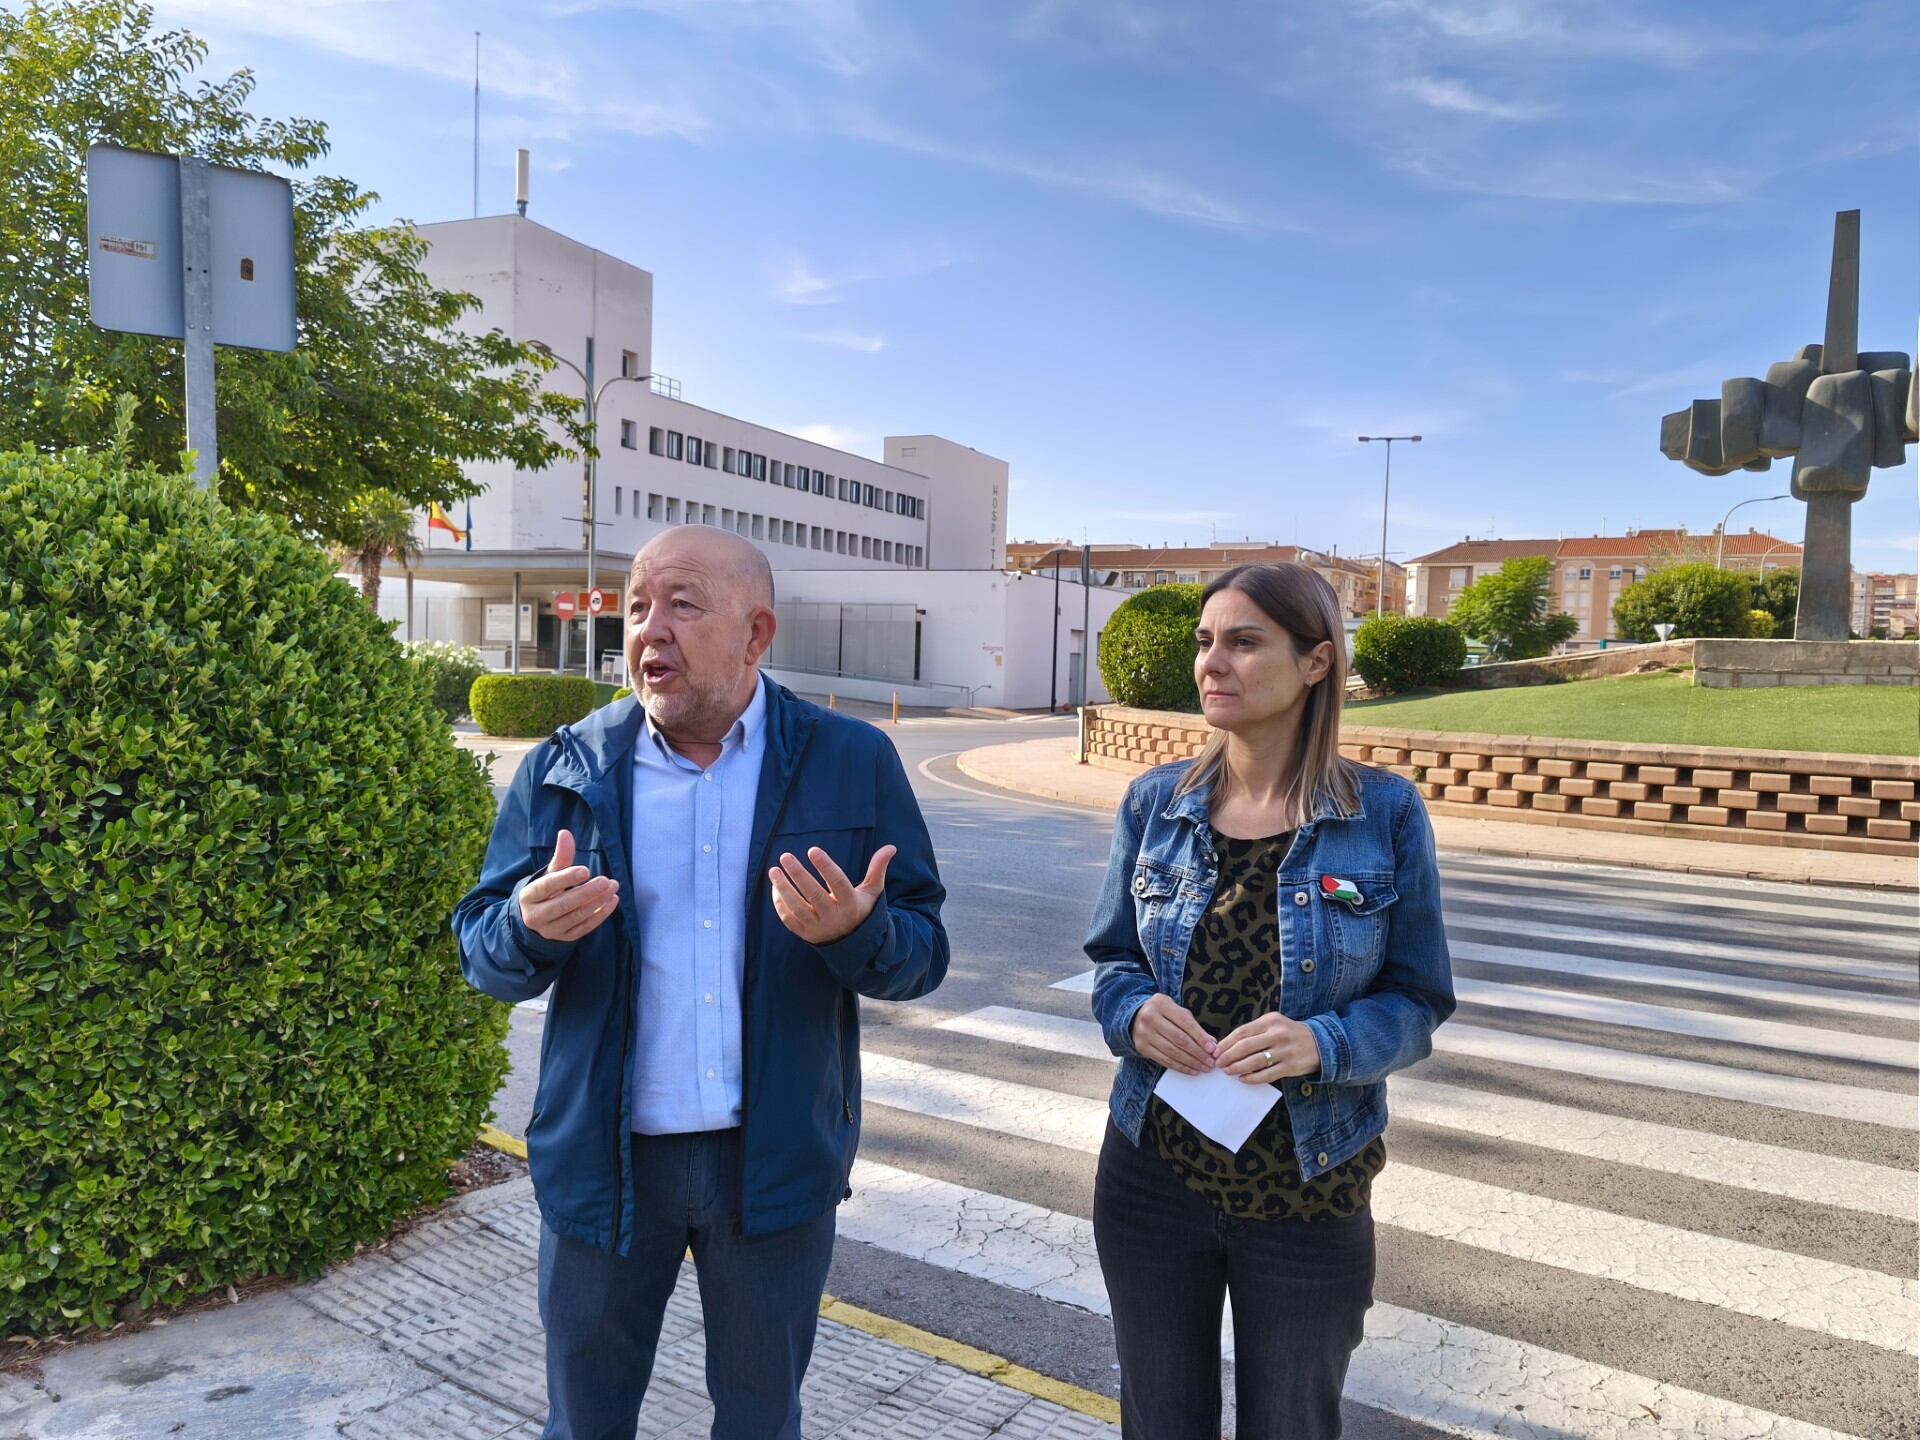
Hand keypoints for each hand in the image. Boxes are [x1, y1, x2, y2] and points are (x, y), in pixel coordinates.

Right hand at [517, 829, 619, 943]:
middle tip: (606, 880)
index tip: (585, 870)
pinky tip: (612, 901)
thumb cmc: (545, 891)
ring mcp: (551, 930)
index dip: (566, 878)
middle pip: (563, 904)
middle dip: (587, 892)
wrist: (536, 920)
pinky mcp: (565, 939)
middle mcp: (536, 916)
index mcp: (528, 896)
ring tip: (612, 888)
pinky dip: (600, 915)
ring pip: (576, 917)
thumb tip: (565, 833)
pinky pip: (585, 928)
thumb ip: (560, 857)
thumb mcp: (549, 875)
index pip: (546, 887)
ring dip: (597, 902)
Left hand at [769, 845, 895, 944]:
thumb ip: (878, 869)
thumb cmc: (861, 909)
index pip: (838, 883)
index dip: (825, 866)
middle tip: (786, 856)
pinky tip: (776, 886)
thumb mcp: (872, 892)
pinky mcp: (805, 934)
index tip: (812, 850)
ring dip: (783, 889)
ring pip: (797, 908)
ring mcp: (818, 927)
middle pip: (814, 895)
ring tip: (774, 870)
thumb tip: (891, 847)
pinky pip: (789, 919)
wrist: (852, 944)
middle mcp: (834, 916)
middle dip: (798, 875)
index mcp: (851, 904)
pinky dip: (780, 903)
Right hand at [1130, 994, 1215, 1075]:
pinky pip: (1164, 1060)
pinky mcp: (1142, 1048)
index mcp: (1161, 1004)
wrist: (1135, 1016)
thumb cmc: (1163, 1013)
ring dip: (1191, 1062)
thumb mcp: (1176, 1011)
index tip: (1212, 1049)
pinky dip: (1180, 1067)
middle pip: (1179, 1039)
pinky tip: (1191, 1070)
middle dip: (1198, 1053)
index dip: (1200, 1037)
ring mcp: (1144, 1034)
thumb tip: (1211, 1043)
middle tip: (1210, 1062)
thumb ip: (1193, 1025)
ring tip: (1204, 1067)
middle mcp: (1150, 1018)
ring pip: (1172, 1052)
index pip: (1185, 1023)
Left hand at [1217, 1012, 1319, 1082]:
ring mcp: (1284, 1051)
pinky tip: (1243, 1079)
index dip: (1226, 1043)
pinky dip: (1252, 1078)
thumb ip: (1254, 1032)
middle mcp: (1277, 1034)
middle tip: (1218, 1063)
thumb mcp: (1274, 1024)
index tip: (1216, 1051)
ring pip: (1254, 1061)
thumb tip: (1228, 1045)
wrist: (1321, 1043)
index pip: (1242, 1031)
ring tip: (1228, 1071)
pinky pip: (1267, 1075)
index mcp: (1270, 1021)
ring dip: (1237, 1067)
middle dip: (1228, 1056)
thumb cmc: (1290, 1034)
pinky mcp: (1290, 1066)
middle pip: (1245, 1046)